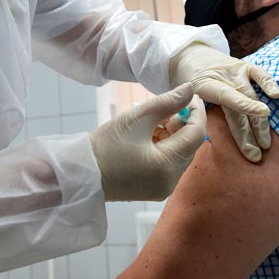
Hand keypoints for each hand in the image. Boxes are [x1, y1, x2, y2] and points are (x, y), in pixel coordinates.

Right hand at [90, 83, 206, 200]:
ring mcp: (163, 188)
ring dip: (172, 134)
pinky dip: (164, 147)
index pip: (196, 134)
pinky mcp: (155, 189)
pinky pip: (169, 164)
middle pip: (189, 145)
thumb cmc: (106, 145)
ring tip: (151, 122)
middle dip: (182, 123)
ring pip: (180, 154)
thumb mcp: (137, 119)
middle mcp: (170, 182)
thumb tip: (190, 89)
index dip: (196, 112)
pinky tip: (148, 137)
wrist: (82, 173)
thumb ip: (167, 102)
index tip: (190, 95)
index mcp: (167, 166)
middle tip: (165, 107)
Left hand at [168, 43, 278, 161]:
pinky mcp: (244, 66)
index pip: (226, 95)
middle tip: (254, 155)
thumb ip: (189, 111)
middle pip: (238, 106)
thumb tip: (194, 135)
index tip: (260, 114)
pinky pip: (259, 74)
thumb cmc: (185, 83)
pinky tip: (277, 95)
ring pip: (251, 96)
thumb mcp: (181, 96)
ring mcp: (234, 70)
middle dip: (248, 132)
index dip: (243, 105)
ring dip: (259, 122)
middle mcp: (222, 76)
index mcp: (203, 84)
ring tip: (265, 143)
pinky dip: (269, 83)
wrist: (189, 55)